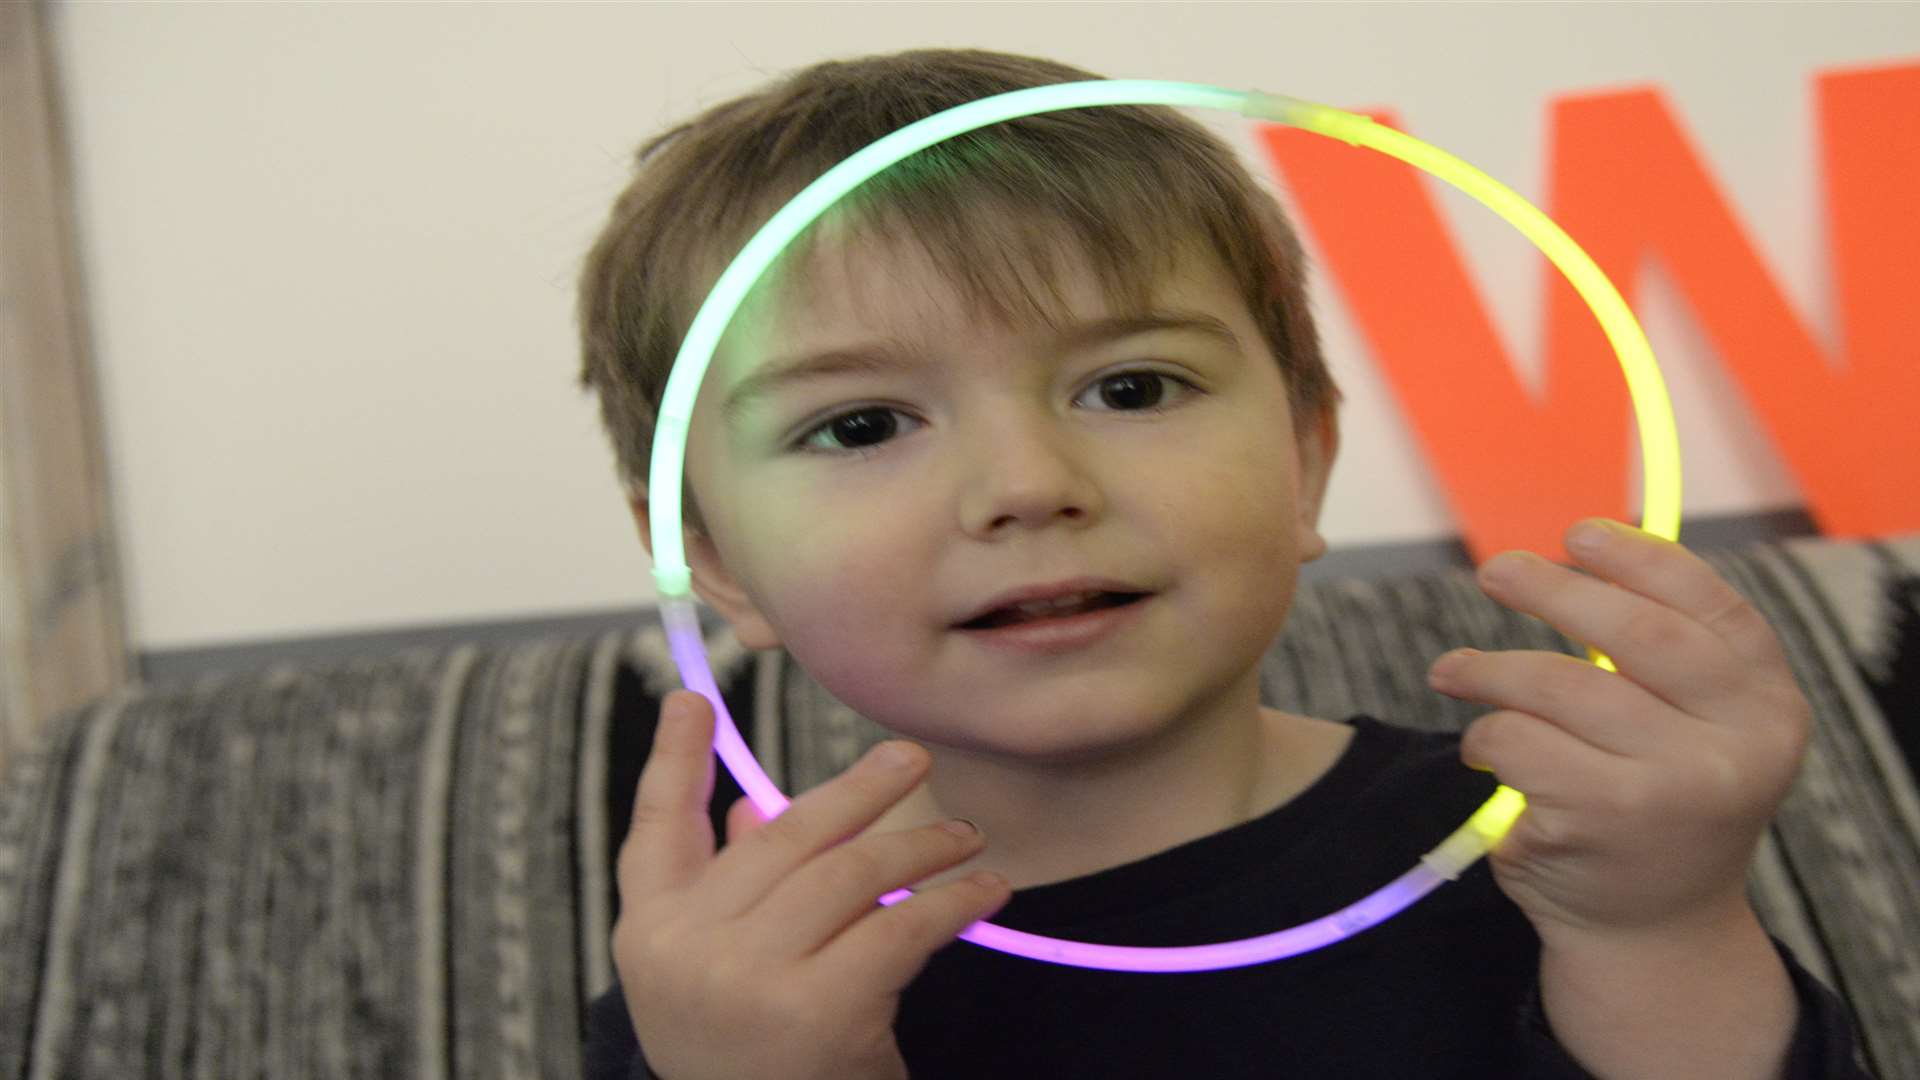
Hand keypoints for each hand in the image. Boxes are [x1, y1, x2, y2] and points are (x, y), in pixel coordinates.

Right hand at [611, 689, 1010, 1079]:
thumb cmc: (752, 1057)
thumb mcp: (715, 977)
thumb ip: (727, 894)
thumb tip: (751, 812)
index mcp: (651, 931)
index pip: (655, 828)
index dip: (671, 758)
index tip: (691, 698)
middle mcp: (686, 950)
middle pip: (783, 838)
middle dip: (857, 794)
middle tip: (912, 759)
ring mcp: (746, 980)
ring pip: (851, 875)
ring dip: (921, 848)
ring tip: (968, 837)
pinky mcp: (815, 1012)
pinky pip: (899, 928)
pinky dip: (952, 903)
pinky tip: (985, 891)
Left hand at [1426, 518, 1809, 941]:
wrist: (1649, 927)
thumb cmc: (1656, 799)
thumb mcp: (1691, 724)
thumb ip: (1659, 651)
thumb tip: (1578, 550)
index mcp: (1767, 703)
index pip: (1706, 603)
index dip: (1638, 557)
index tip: (1577, 534)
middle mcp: (1736, 745)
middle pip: (1632, 632)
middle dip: (1552, 590)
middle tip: (1496, 571)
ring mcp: (1672, 786)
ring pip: (1556, 686)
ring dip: (1489, 672)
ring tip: (1455, 674)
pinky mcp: (1601, 819)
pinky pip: (1516, 740)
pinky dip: (1485, 738)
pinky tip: (1483, 752)